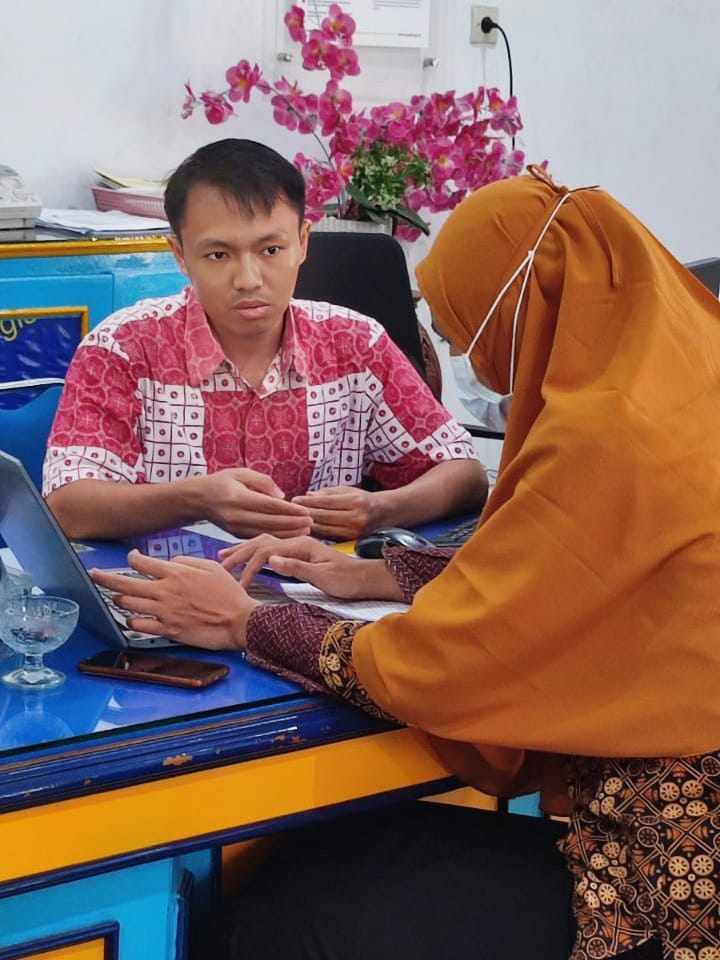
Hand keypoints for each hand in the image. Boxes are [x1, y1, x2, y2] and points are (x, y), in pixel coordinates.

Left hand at [89, 550, 259, 649]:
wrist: (239, 620)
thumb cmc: (229, 594)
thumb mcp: (211, 567)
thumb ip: (187, 561)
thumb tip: (170, 562)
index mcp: (175, 573)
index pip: (141, 562)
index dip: (131, 558)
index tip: (130, 558)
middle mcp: (165, 591)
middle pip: (124, 583)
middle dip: (104, 578)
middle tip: (93, 575)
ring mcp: (164, 612)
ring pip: (128, 604)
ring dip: (120, 601)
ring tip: (118, 599)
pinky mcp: (167, 630)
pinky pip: (139, 626)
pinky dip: (131, 621)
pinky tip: (132, 618)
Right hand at [192, 468, 312, 537]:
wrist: (197, 499)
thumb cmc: (222, 482)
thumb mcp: (241, 472)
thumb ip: (263, 481)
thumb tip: (282, 496)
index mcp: (238, 496)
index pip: (269, 505)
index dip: (289, 510)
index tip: (306, 511)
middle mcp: (236, 514)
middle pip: (269, 522)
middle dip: (292, 524)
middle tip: (311, 523)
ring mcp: (234, 527)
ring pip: (265, 533)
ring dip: (286, 534)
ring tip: (305, 531)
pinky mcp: (234, 535)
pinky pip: (257, 538)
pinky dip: (274, 537)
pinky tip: (289, 536)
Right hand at [218, 535, 402, 600]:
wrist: (365, 578)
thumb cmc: (347, 580)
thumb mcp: (323, 576)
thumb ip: (296, 567)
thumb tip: (270, 559)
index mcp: (300, 545)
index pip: (266, 551)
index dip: (248, 566)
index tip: (236, 583)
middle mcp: (297, 542)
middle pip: (261, 543)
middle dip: (239, 553)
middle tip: (219, 564)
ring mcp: (298, 547)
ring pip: (265, 544)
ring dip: (245, 551)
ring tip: (226, 557)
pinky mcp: (300, 553)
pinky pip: (273, 549)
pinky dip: (257, 552)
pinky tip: (250, 558)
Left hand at [291, 486, 380, 539]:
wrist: (383, 514)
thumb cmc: (362, 499)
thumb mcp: (347, 490)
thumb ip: (327, 493)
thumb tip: (307, 496)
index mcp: (355, 502)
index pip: (326, 502)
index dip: (308, 501)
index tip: (294, 499)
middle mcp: (356, 518)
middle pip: (323, 517)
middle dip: (305, 513)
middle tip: (289, 511)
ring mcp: (354, 532)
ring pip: (324, 529)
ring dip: (307, 525)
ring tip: (293, 521)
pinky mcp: (350, 541)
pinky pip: (328, 537)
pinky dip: (315, 533)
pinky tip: (304, 530)